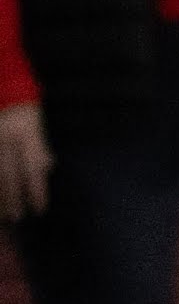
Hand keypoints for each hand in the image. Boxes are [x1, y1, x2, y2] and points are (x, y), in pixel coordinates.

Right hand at [0, 102, 42, 219]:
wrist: (3, 86)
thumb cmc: (22, 107)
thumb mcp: (36, 123)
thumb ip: (40, 146)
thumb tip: (48, 167)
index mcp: (25, 133)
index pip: (33, 168)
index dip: (37, 190)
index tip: (41, 209)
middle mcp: (7, 139)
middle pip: (10, 174)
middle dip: (14, 198)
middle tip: (18, 216)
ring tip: (3, 214)